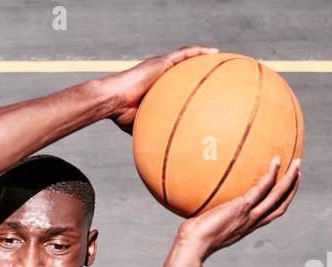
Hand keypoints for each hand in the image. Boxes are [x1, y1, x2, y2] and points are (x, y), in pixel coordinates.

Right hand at [101, 46, 218, 132]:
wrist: (113, 100)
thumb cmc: (122, 114)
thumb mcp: (143, 123)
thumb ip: (153, 129)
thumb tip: (160, 149)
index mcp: (155, 86)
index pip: (175, 82)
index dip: (188, 82)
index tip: (202, 87)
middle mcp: (159, 74)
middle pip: (183, 67)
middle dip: (198, 67)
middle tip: (214, 71)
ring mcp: (160, 66)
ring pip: (186, 57)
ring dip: (202, 55)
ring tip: (218, 56)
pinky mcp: (161, 62)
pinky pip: (184, 54)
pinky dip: (199, 52)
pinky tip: (213, 52)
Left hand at [176, 157, 300, 258]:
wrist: (193, 245)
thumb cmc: (192, 237)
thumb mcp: (203, 223)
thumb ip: (208, 212)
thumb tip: (199, 197)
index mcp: (246, 226)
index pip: (269, 213)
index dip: (280, 201)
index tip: (285, 188)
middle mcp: (252, 222)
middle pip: (280, 205)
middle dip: (291, 189)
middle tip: (297, 172)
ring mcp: (249, 215)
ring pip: (277, 196)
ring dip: (290, 180)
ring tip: (297, 162)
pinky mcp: (243, 208)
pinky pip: (262, 188)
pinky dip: (271, 174)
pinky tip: (276, 161)